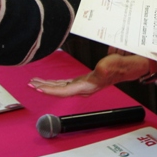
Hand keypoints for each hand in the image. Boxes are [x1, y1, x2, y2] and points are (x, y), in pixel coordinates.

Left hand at [29, 54, 150, 96]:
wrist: (127, 68)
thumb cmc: (120, 66)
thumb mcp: (113, 64)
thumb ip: (106, 68)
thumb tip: (100, 71)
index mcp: (88, 85)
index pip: (65, 91)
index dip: (51, 91)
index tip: (39, 89)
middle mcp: (83, 88)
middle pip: (59, 91)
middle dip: (44, 88)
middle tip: (30, 85)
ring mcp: (81, 85)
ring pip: (60, 87)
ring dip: (47, 86)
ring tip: (34, 83)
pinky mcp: (81, 81)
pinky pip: (64, 83)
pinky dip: (54, 82)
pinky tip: (46, 81)